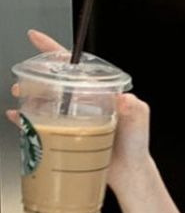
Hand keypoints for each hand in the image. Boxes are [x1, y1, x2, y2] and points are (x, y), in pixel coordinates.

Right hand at [6, 29, 152, 189]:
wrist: (129, 174)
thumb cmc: (135, 146)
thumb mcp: (139, 121)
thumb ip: (135, 109)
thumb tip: (126, 100)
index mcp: (98, 93)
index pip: (75, 67)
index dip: (54, 51)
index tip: (36, 38)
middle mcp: (82, 103)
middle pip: (53, 82)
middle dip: (35, 77)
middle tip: (22, 81)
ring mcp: (72, 119)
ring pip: (43, 100)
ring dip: (28, 96)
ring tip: (19, 97)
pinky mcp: (64, 136)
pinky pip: (39, 124)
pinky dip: (25, 120)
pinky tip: (17, 118)